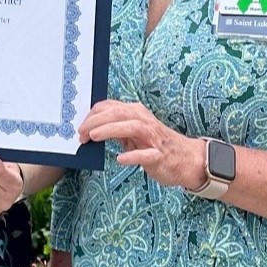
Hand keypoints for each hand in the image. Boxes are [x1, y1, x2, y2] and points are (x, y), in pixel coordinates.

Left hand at [79, 99, 205, 190]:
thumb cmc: (155, 144)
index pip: (111, 107)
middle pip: (119, 113)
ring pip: (132, 127)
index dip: (93, 115)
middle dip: (97, 121)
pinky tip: (120, 159)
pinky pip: (146, 155)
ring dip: (111, 130)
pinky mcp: (159, 156)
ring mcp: (153, 138)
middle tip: (81, 132)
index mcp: (137, 113)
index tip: (80, 127)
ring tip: (94, 137)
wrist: (186, 159)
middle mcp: (145, 121)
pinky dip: (133, 156)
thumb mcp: (134, 132)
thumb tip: (91, 127)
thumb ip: (116, 127)